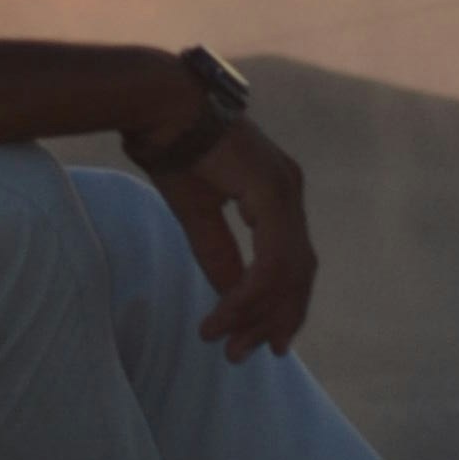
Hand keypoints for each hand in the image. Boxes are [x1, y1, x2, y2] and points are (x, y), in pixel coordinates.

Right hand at [146, 117, 316, 360]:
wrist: (159, 104)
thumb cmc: (174, 146)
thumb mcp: (199, 213)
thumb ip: (220, 254)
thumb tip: (233, 298)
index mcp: (278, 192)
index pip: (292, 262)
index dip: (279, 305)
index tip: (261, 341)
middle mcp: (290, 190)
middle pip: (299, 273)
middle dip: (273, 319)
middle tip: (246, 355)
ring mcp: (285, 189)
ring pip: (287, 272)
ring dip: (256, 313)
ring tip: (228, 342)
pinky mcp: (270, 191)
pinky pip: (270, 260)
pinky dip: (249, 294)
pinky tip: (224, 314)